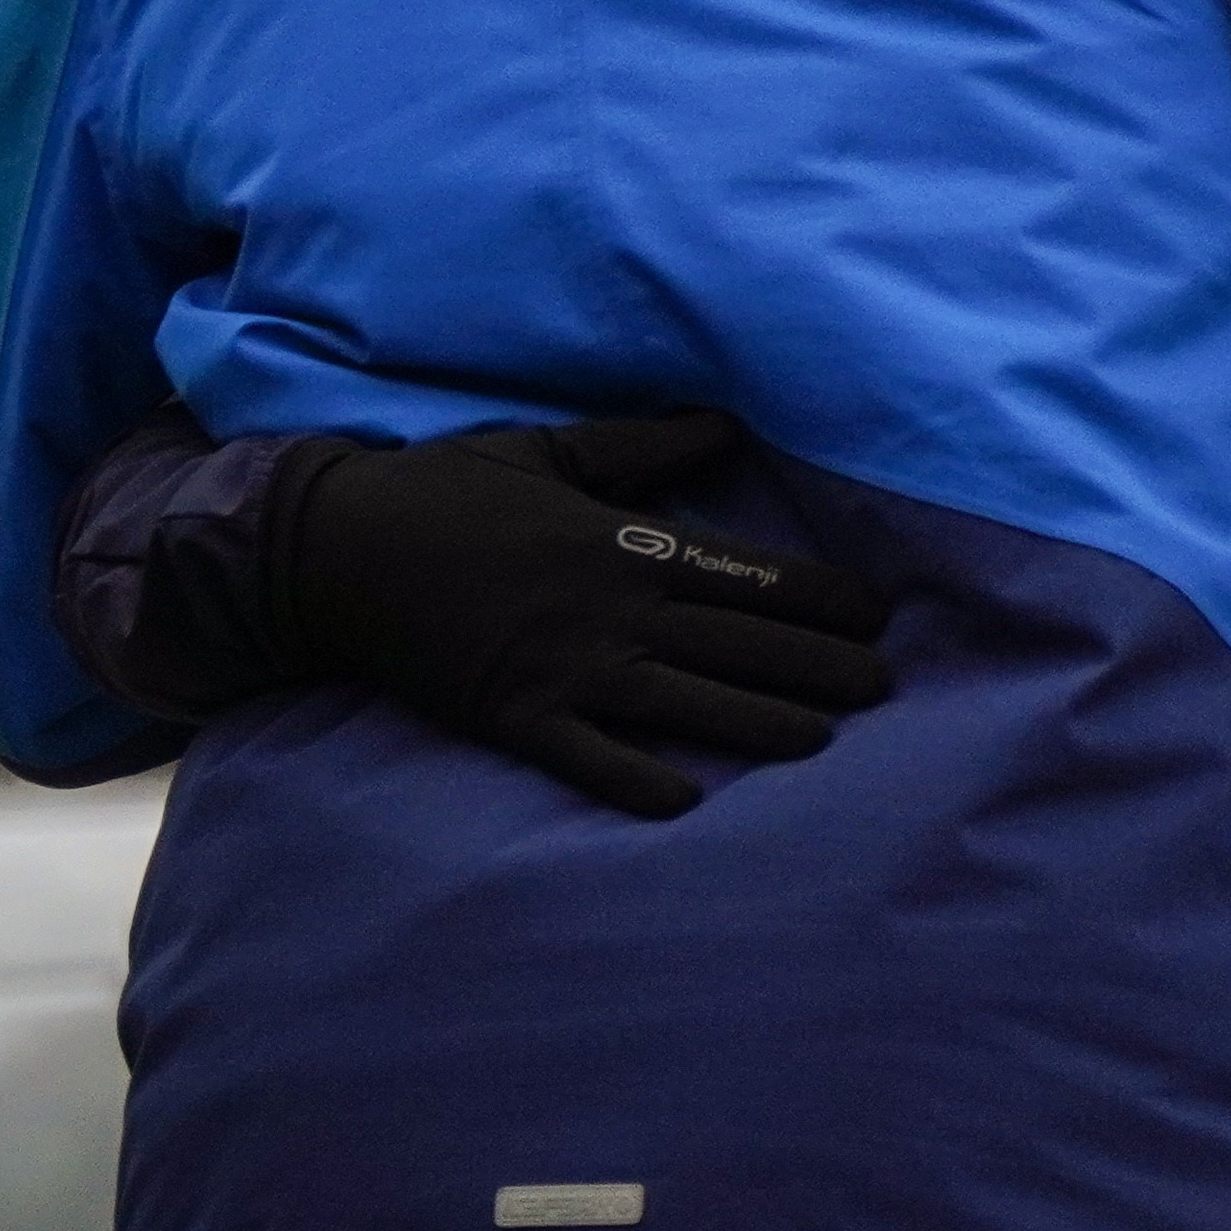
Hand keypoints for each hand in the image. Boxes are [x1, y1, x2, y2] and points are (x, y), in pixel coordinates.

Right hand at [263, 406, 889, 819]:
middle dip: (816, 665)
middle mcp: (610, 609)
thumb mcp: (553, 450)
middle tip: (885, 689)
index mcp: (624, 542)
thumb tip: (725, 424)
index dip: (817, 597)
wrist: (346, 548)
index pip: (744, 573)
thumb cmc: (452, 490)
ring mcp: (565, 668)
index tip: (875, 615)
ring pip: (684, 703)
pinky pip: (588, 760)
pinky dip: (636, 782)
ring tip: (824, 743)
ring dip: (758, 723)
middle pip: (734, 642)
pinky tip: (688, 805)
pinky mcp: (516, 717)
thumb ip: (643, 444)